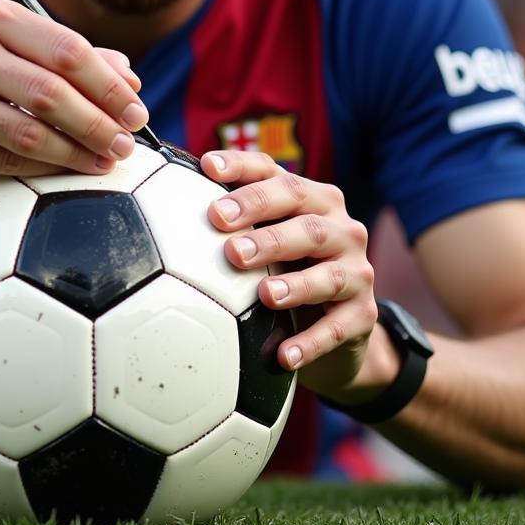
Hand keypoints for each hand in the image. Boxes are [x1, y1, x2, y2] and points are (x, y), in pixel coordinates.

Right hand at [0, 0, 148, 177]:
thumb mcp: (8, 42)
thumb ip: (68, 55)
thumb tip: (129, 79)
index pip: (67, 49)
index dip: (109, 85)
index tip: (136, 111)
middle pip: (51, 92)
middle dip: (98, 123)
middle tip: (126, 143)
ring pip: (28, 132)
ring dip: (76, 153)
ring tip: (105, 161)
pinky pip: (2, 158)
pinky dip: (43, 168)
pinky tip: (67, 171)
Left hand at [203, 150, 377, 399]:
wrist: (340, 329)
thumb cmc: (287, 271)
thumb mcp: (265, 242)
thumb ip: (231, 221)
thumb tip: (161, 202)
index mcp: (311, 199)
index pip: (275, 174)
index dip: (242, 168)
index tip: (206, 168)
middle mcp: (340, 227)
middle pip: (304, 220)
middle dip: (264, 224)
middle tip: (225, 238)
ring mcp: (356, 271)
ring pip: (328, 273)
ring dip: (295, 284)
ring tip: (263, 294)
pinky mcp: (363, 315)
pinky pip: (337, 329)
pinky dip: (311, 342)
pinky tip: (285, 356)